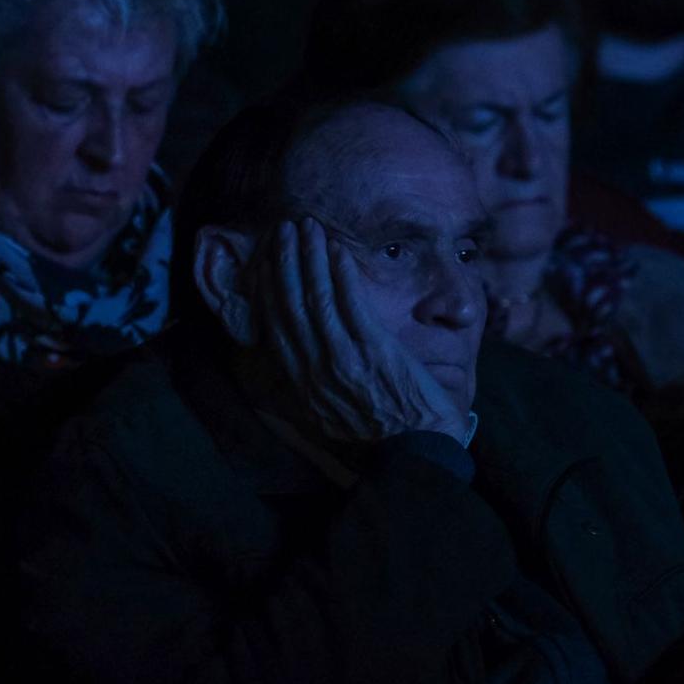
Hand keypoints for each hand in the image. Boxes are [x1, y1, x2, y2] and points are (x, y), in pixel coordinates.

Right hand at [259, 219, 468, 445]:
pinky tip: (338, 251)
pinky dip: (341, 275)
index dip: (269, 289)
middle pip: (291, 305)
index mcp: (302, 384)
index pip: (277, 327)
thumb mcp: (330, 414)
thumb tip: (301, 354)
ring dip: (310, 258)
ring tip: (307, 228)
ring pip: (317, 299)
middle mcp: (315, 370)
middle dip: (285, 263)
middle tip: (284, 230)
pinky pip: (352, 305)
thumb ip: (314, 382)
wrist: (414, 455)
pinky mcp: (373, 353)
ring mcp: (343, 360)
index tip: (269, 260)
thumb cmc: (379, 434)